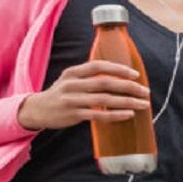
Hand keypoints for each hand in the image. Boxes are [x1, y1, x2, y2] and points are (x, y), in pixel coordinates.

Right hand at [17, 60, 151, 130]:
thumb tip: (118, 77)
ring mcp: (72, 100)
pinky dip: (115, 114)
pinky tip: (128, 114)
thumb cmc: (60, 94)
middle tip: (145, 91)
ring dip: (127, 102)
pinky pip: (98, 115)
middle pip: (105, 82)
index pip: (99, 66)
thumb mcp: (70, 79)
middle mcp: (73, 84)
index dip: (118, 69)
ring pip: (105, 99)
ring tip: (142, 104)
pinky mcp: (74, 115)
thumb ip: (89, 77)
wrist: (37, 110)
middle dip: (128, 86)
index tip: (135, 74)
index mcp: (73, 72)